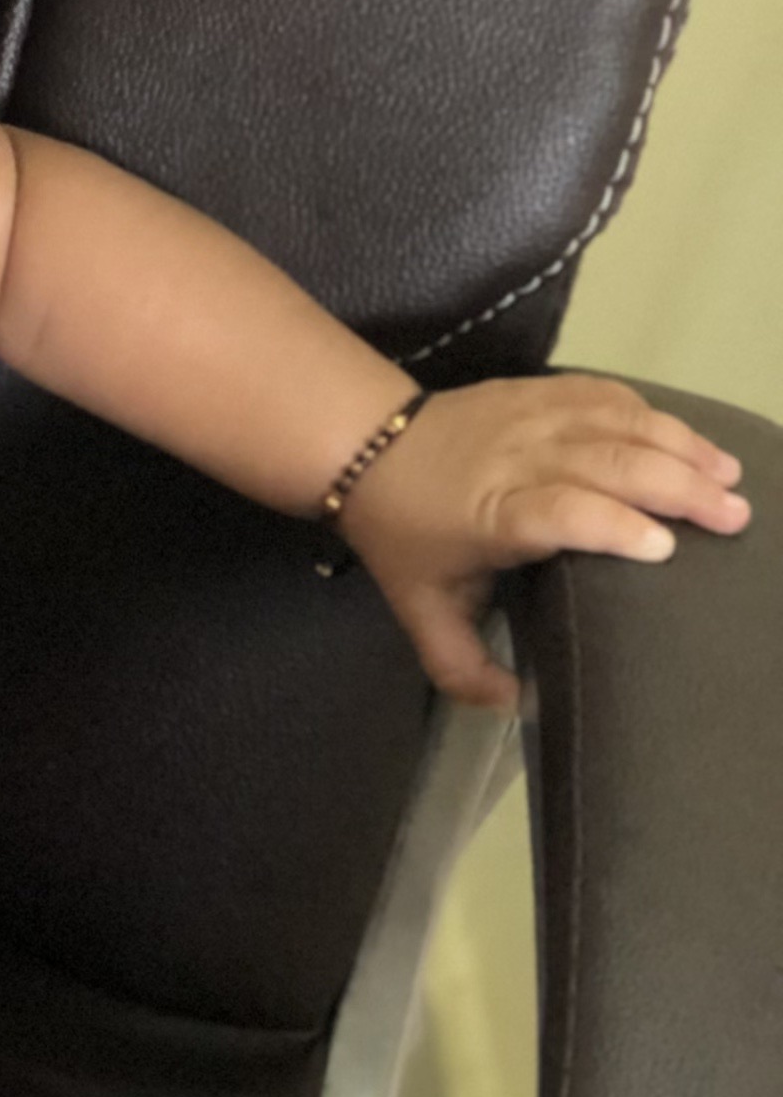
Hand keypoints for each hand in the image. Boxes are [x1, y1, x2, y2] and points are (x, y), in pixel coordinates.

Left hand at [336, 375, 749, 706]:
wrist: (365, 446)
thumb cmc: (404, 534)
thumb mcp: (421, 610)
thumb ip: (463, 668)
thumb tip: (518, 706)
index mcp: (493, 514)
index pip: (561, 512)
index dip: (613, 525)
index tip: (664, 548)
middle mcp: (518, 459)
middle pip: (607, 463)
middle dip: (677, 486)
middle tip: (733, 515)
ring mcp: (529, 417)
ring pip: (615, 423)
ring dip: (679, 446)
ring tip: (728, 476)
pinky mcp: (536, 390)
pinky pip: (603, 394)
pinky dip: (651, 413)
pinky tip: (688, 438)